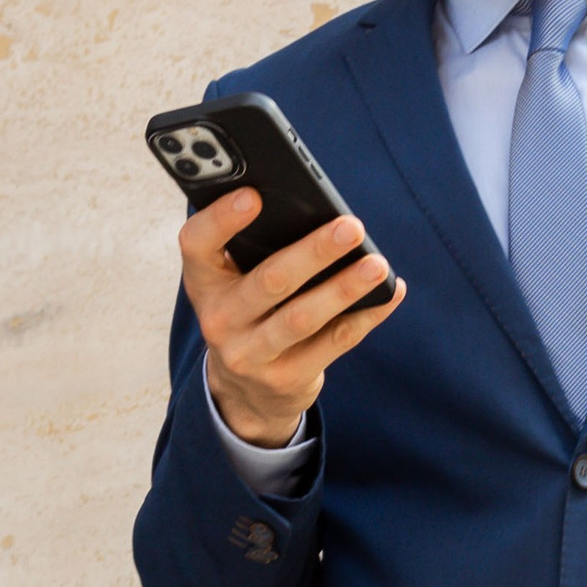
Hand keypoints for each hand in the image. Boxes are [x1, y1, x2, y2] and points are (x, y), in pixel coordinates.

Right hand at [179, 188, 404, 447]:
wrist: (246, 391)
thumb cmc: (248, 311)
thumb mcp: (233, 283)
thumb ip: (254, 248)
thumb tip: (317, 213)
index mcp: (203, 281)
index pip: (197, 243)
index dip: (221, 219)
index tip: (253, 195)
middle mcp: (219, 320)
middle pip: (269, 280)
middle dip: (314, 252)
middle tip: (350, 227)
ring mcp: (251, 355)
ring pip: (303, 318)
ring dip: (345, 288)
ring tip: (377, 265)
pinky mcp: (286, 379)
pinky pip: (334, 343)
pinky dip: (365, 316)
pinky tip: (388, 294)